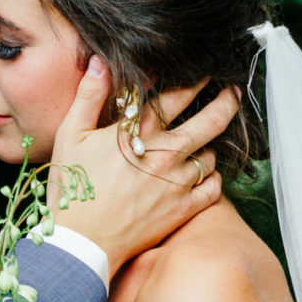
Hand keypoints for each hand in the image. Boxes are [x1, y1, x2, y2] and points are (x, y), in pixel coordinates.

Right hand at [48, 55, 237, 277]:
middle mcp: (164, 154)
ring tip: (205, 141)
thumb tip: (99, 61)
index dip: (195, 82)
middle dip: (225, 104)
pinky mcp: (183, 209)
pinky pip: (213, 188)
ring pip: (211, 155)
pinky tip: (203, 173)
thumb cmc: (73, 185)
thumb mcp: (70, 134)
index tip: (205, 73)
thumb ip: (89, 95)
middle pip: (210, 122)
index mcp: (138, 132)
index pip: (177, 97)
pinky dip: (212, 177)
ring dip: (209, 145)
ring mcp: (178, 183)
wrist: (83, 240)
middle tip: (231, 94)